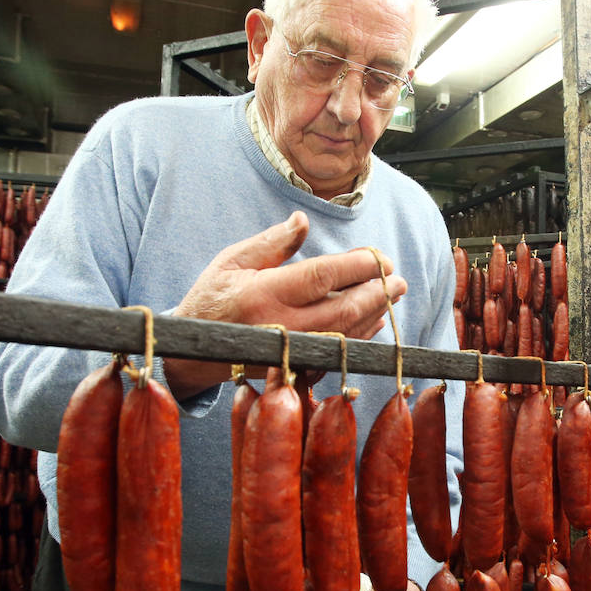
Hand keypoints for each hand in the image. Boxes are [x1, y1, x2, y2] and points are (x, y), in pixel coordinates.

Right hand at [165, 211, 406, 397]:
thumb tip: (303, 221)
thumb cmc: (213, 299)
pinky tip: (373, 320)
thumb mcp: (232, 261)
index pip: (322, 277)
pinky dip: (359, 337)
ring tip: (392, 294)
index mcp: (264, 294)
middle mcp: (280, 327)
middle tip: (398, 279)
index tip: (381, 257)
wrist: (191, 351)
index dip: (357, 266)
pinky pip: (336, 354)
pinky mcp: (293, 369)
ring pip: (345, 335)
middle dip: (377, 293)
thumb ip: (271, 243)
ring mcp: (289, 353)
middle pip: (343, 310)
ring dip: (374, 315)